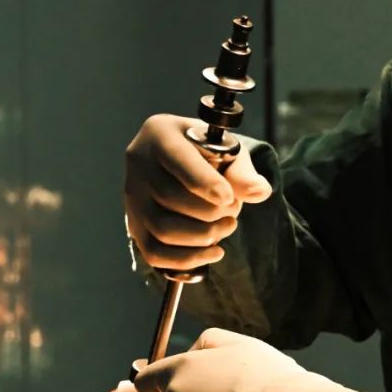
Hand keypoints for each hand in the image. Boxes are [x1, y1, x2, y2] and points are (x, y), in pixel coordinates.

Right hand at [124, 115, 271, 271]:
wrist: (185, 163)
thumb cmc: (208, 153)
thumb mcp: (228, 151)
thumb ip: (242, 171)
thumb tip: (258, 192)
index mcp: (160, 133)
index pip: (177, 160)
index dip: (204, 182)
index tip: (228, 199)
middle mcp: (138, 163)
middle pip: (170, 198)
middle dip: (211, 212)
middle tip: (234, 211)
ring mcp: (133, 197)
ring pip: (162, 229)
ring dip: (202, 236)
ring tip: (227, 227)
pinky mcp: (135, 225)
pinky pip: (154, 252)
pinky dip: (188, 259)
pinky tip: (214, 252)